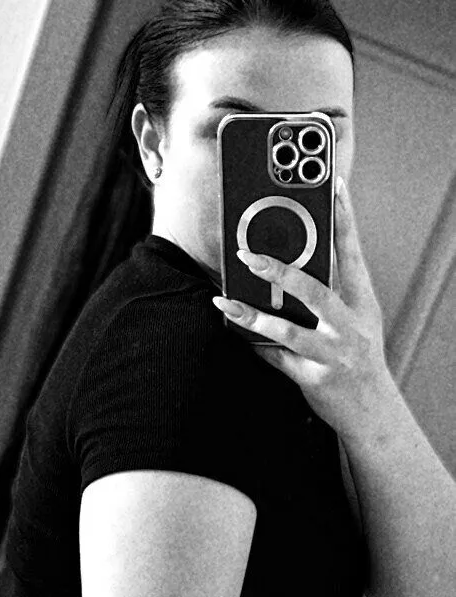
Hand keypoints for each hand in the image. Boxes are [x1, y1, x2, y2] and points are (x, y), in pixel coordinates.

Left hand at [213, 178, 394, 439]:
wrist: (371, 408)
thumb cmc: (357, 355)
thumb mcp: (356, 318)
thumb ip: (333, 290)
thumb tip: (295, 261)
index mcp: (361, 302)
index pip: (352, 253)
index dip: (345, 219)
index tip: (335, 187)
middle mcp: (349, 326)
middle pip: (315, 292)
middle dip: (280, 272)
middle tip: (249, 256)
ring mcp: (333, 353)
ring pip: (289, 332)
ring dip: (253, 317)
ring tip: (224, 303)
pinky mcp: (316, 379)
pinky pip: (277, 359)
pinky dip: (255, 345)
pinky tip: (235, 332)